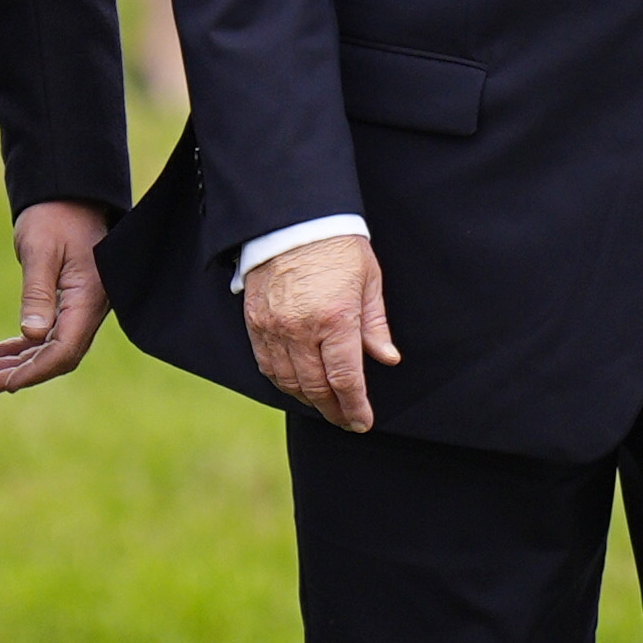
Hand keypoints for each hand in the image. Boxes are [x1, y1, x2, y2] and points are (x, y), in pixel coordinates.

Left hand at [0, 202, 112, 391]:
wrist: (70, 195)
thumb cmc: (55, 216)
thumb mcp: (40, 250)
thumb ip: (37, 293)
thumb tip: (33, 335)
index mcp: (89, 296)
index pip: (65, 349)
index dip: (36, 371)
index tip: (6, 382)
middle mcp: (93, 306)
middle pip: (63, 354)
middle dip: (29, 371)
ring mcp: (86, 305)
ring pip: (58, 346)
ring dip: (27, 360)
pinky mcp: (76, 300)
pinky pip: (56, 331)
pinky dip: (32, 343)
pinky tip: (7, 351)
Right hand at [243, 233, 399, 431]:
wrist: (294, 220)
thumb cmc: (337, 247)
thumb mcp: (368, 281)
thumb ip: (375, 326)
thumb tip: (387, 358)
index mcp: (335, 318)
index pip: (345, 378)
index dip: (354, 406)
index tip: (362, 421)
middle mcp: (301, 329)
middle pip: (316, 387)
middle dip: (334, 410)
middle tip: (346, 420)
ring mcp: (274, 328)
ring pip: (289, 381)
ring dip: (308, 400)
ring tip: (325, 405)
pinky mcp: (256, 322)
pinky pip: (267, 365)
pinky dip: (283, 382)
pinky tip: (297, 385)